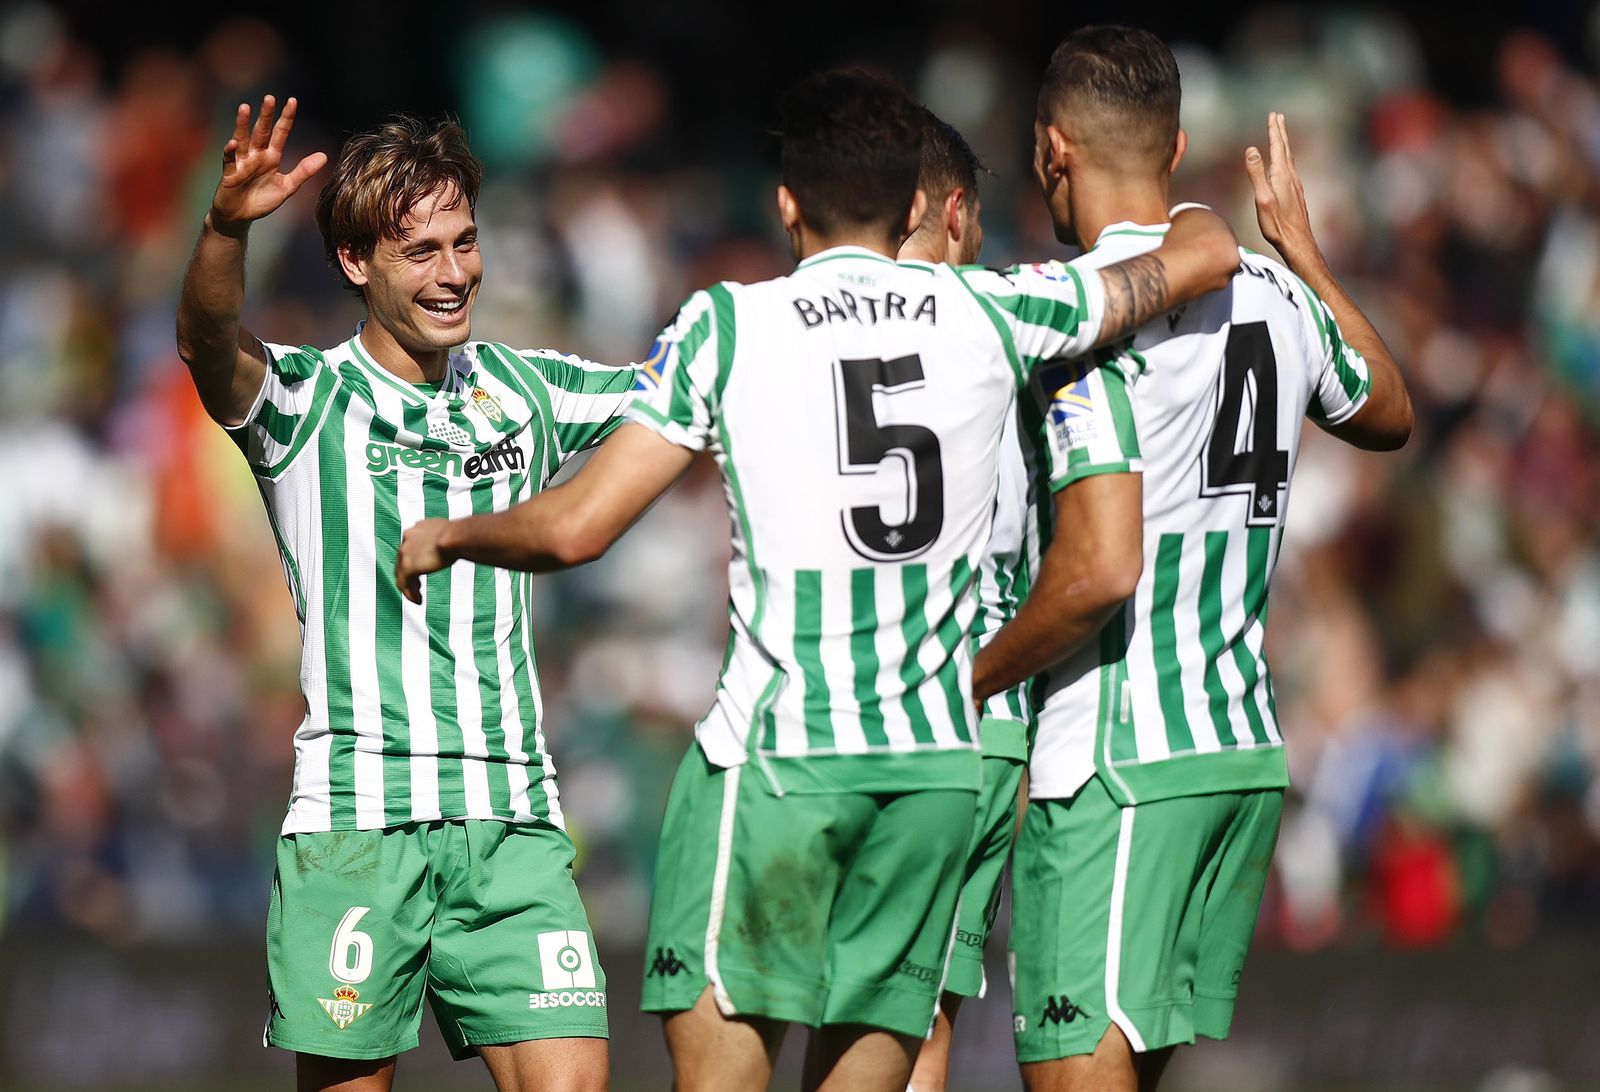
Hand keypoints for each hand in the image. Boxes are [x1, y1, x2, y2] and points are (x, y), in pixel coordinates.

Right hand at [209, 95, 327, 237]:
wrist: (240, 217)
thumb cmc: (262, 200)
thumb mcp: (287, 187)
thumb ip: (304, 171)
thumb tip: (324, 156)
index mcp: (271, 157)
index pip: (280, 133)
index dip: (286, 118)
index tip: (293, 101)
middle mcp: (256, 156)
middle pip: (262, 132)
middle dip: (266, 116)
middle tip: (270, 98)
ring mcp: (241, 163)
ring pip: (242, 140)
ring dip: (243, 125)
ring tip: (245, 108)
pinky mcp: (229, 174)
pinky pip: (229, 160)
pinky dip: (230, 151)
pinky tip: (233, 143)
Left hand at [395, 519, 453, 603]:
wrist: (456, 536)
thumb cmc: (460, 534)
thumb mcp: (448, 532)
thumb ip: (443, 538)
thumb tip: (456, 543)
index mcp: (416, 529)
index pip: (409, 546)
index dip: (414, 558)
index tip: (422, 566)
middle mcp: (407, 539)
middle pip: (402, 560)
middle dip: (410, 573)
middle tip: (418, 584)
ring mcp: (405, 553)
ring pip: (401, 574)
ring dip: (409, 586)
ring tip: (418, 596)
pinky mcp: (408, 567)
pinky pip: (403, 584)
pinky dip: (409, 594)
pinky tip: (418, 600)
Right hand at [1245, 112, 1324, 272]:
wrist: (1298, 243)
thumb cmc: (1278, 225)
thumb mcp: (1262, 199)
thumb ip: (1256, 173)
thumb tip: (1251, 149)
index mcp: (1281, 175)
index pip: (1277, 147)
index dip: (1274, 130)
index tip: (1273, 115)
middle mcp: (1291, 177)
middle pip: (1285, 149)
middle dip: (1280, 132)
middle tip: (1278, 117)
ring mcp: (1295, 186)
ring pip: (1289, 159)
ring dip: (1284, 145)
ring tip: (1281, 136)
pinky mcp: (1296, 195)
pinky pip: (1290, 170)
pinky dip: (1286, 159)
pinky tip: (1285, 165)